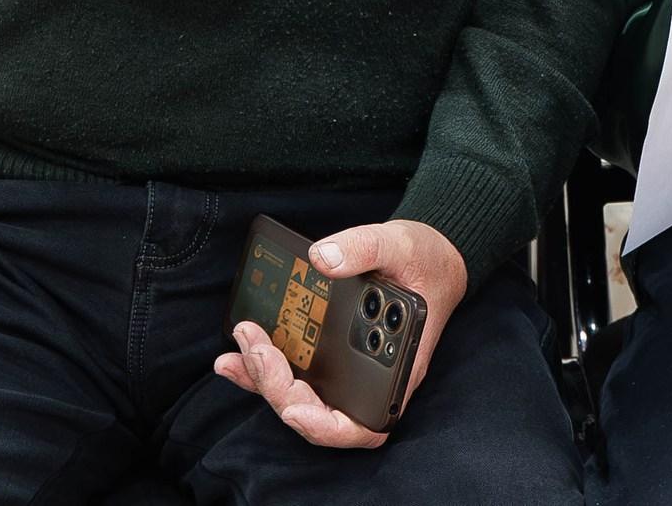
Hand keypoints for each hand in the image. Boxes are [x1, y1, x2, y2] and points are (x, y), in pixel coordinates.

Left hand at [213, 220, 467, 449]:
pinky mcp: (331, 356)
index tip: (296, 408)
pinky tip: (239, 349)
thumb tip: (321, 258)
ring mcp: (348, 371)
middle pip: (319, 412)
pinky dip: (264, 366)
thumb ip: (364, 248)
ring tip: (239, 348)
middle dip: (279, 387)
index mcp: (398, 368)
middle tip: (256, 345)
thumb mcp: (401, 244)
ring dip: (264, 379)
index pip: (363, 425)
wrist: (432, 254)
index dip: (325, 427)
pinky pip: (296, 372)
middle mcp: (371, 380)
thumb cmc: (425, 258)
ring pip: (301, 396)